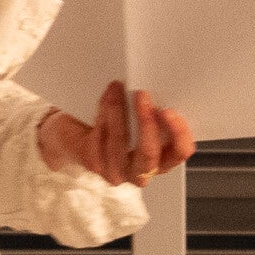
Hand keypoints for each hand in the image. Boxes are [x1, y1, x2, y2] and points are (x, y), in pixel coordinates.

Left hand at [36, 81, 193, 187]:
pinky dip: (104, 113)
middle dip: (146, 123)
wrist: (75, 131)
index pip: (180, 152)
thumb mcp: (138, 114)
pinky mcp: (95, 164)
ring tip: (117, 88)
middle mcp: (141, 172)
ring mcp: (116, 171)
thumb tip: (157, 83)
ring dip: (119, 112)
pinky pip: (100, 138)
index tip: (170, 110)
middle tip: (142, 95)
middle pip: (149, 154)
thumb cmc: (115, 120)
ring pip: (120, 143)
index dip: (179, 133)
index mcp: (160, 159)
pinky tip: (106, 97)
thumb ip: (152, 108)